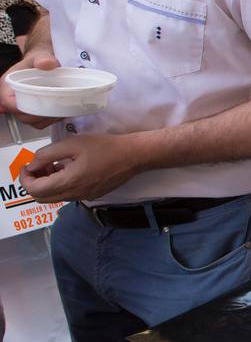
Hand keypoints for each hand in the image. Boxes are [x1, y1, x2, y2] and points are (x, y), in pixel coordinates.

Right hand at [0, 50, 63, 128]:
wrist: (42, 62)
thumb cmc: (38, 60)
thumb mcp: (41, 56)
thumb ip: (44, 59)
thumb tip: (47, 64)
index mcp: (8, 85)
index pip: (7, 101)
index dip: (19, 107)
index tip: (36, 107)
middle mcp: (12, 97)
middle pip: (19, 115)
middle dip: (36, 116)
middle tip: (54, 110)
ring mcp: (21, 105)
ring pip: (29, 121)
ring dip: (44, 120)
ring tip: (59, 112)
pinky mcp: (31, 109)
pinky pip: (37, 121)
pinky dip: (47, 121)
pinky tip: (58, 114)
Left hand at [19, 133, 144, 201]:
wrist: (133, 156)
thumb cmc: (104, 147)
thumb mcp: (72, 143)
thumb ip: (47, 154)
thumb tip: (33, 165)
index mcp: (68, 182)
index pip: (35, 189)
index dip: (25, 178)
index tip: (28, 165)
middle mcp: (74, 194)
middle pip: (41, 198)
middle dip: (34, 182)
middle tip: (40, 165)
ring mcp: (83, 197)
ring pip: (54, 198)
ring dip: (47, 184)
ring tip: (54, 165)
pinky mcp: (91, 195)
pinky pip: (68, 195)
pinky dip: (60, 185)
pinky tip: (69, 169)